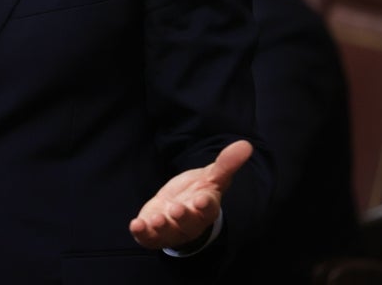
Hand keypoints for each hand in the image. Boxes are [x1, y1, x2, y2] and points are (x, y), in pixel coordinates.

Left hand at [129, 139, 251, 249]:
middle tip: (177, 209)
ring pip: (168, 232)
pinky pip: (148, 236)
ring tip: (156, 220)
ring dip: (161, 227)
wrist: (179, 207)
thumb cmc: (198, 192)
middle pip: (188, 222)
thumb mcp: (212, 176)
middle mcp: (189, 222)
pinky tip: (135, 225)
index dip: (205, 205)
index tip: (202, 199)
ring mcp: (171, 229)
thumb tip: (246, 145)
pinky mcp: (153, 232)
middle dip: (183, 217)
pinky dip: (142, 233)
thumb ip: (226, 163)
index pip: (208, 209)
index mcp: (205, 208)